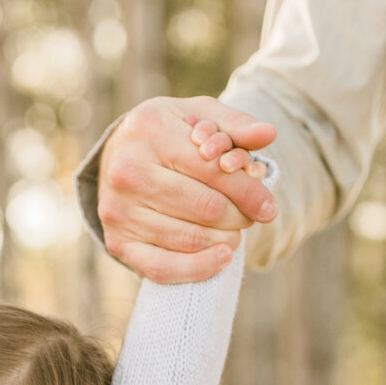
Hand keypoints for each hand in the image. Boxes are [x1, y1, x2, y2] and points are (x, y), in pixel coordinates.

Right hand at [96, 96, 279, 283]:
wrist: (118, 155)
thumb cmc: (169, 134)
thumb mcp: (201, 115)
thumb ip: (237, 125)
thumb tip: (268, 134)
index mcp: (150, 129)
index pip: (214, 170)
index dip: (249, 192)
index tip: (269, 207)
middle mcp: (127, 170)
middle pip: (206, 207)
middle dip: (238, 217)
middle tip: (249, 218)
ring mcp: (118, 209)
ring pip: (189, 238)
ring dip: (224, 241)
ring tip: (234, 233)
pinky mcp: (116, 241)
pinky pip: (163, 267)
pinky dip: (199, 268)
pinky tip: (222, 257)